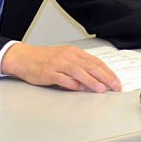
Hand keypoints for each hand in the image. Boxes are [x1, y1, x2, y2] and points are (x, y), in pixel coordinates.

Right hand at [0, 42, 121, 92]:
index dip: (108, 72)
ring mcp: (58, 64)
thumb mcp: (65, 59)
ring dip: (92, 81)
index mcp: (74, 52)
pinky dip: (72, 84)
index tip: (116, 81)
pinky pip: (63, 78)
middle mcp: (68, 56)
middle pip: (91, 66)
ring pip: (79, 72)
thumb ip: (80, 68)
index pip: (96, 62)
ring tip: (101, 89)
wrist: (24, 57)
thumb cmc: (45, 59)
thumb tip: (95, 79)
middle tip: (114, 86)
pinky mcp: (49, 72)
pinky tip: (79, 89)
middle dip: (105, 77)